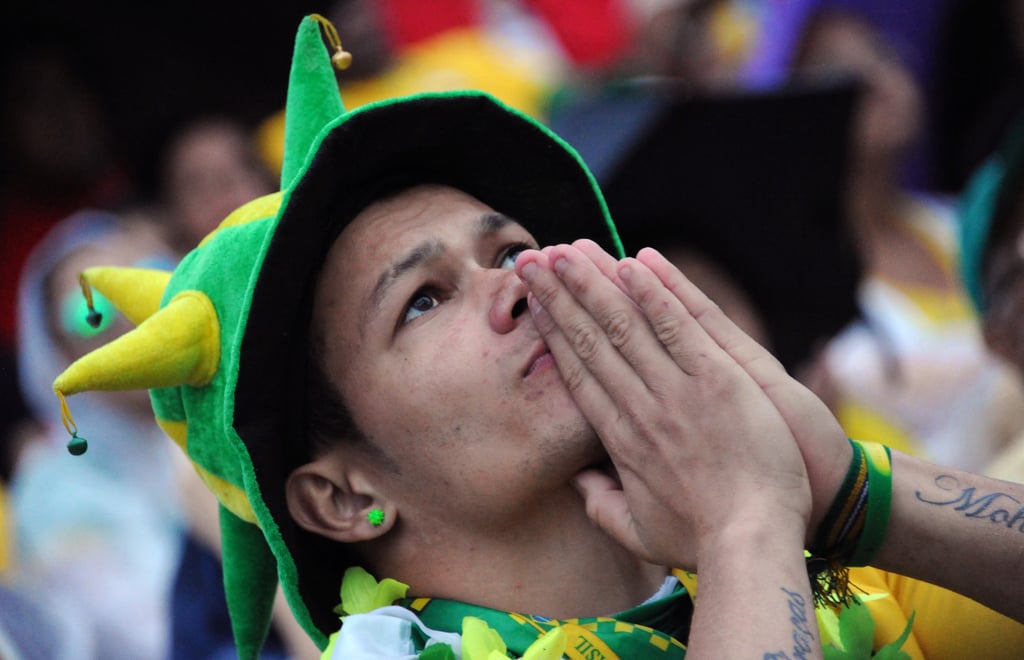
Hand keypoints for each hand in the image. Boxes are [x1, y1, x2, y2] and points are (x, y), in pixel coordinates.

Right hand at [515, 243, 810, 567]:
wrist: (752, 541)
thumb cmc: (701, 540)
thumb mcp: (638, 532)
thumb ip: (601, 504)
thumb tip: (576, 484)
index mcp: (620, 440)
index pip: (579, 374)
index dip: (554, 333)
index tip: (535, 305)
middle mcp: (639, 409)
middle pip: (591, 341)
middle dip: (560, 297)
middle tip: (533, 261)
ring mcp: (677, 392)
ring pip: (626, 326)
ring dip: (595, 283)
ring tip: (568, 249)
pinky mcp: (717, 381)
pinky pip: (680, 328)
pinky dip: (656, 295)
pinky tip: (633, 263)